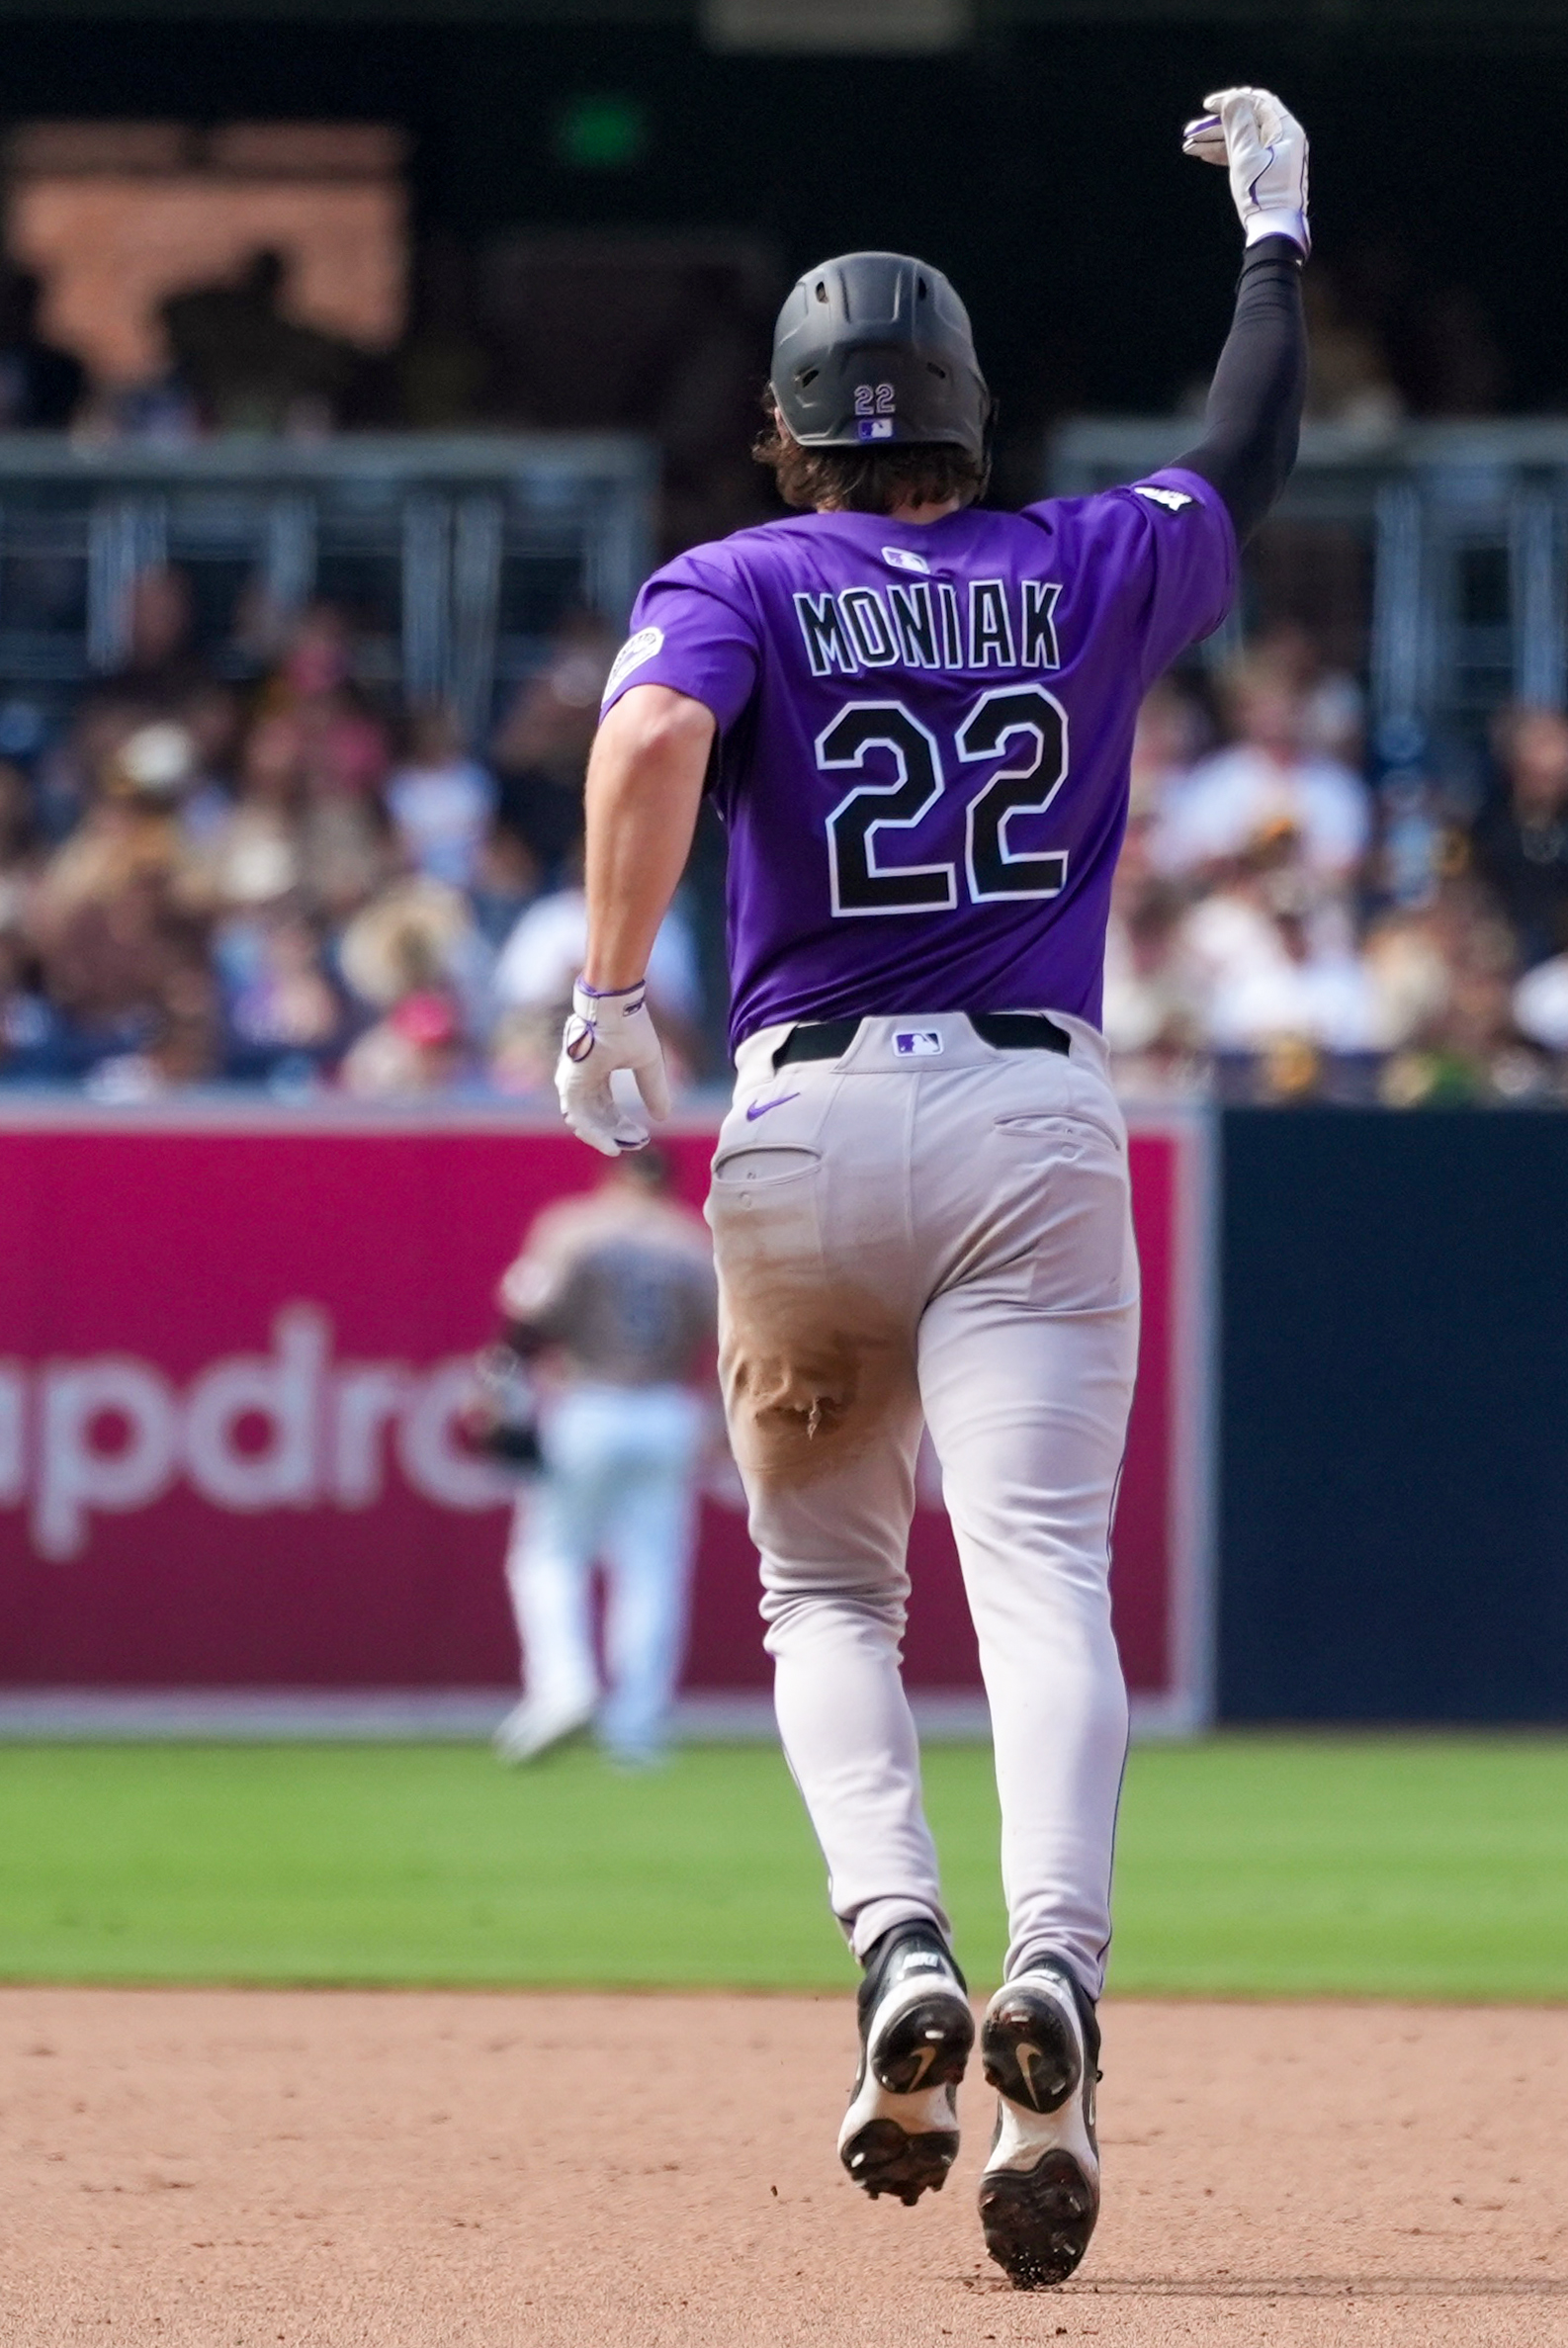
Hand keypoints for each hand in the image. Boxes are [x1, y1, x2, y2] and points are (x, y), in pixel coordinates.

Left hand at [555, 975, 671, 1156]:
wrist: (614, 1006)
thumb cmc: (630, 1026)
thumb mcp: (648, 1063)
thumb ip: (653, 1089)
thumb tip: (663, 1117)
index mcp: (597, 1073)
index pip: (607, 1108)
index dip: (624, 1124)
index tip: (643, 1136)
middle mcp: (582, 1079)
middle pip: (597, 1117)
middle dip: (618, 1133)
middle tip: (639, 1142)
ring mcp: (573, 1082)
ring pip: (586, 1121)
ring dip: (607, 1137)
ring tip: (626, 1147)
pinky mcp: (570, 1084)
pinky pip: (579, 1117)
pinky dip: (594, 1134)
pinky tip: (612, 1146)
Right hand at [1183, 86, 1309, 257]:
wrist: (1274, 230)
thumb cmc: (1263, 193)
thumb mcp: (1247, 155)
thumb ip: (1239, 124)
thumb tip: (1231, 98)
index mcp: (1285, 130)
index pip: (1257, 101)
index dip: (1231, 99)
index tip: (1207, 106)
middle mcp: (1282, 139)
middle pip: (1246, 121)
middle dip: (1217, 125)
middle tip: (1191, 131)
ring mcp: (1274, 155)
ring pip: (1241, 139)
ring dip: (1215, 140)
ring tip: (1190, 146)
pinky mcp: (1265, 171)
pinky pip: (1243, 154)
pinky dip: (1224, 153)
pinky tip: (1204, 154)